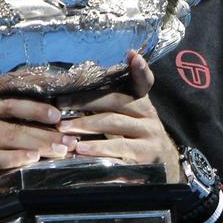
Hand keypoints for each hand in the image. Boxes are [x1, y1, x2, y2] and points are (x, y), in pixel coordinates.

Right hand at [0, 97, 75, 214]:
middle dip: (46, 131)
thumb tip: (40, 143)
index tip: (61, 116)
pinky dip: (15, 158)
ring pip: (9, 137)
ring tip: (60, 151)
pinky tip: (31, 160)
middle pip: (16, 121)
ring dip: (38, 144)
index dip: (38, 108)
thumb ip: (3, 141)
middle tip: (70, 139)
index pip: (12, 103)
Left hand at [57, 52, 182, 183]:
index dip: (140, 70)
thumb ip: (112, 102)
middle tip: (60, 104)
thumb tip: (78, 86)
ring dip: (86, 125)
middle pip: (117, 101)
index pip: (145, 81)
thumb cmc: (135, 138)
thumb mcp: (129, 119)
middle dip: (85, 101)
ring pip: (115, 124)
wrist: (162, 166)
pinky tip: (80, 151)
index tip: (133, 56)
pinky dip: (98, 150)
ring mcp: (150, 136)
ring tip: (63, 127)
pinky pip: (119, 150)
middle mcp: (149, 115)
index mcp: (143, 102)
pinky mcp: (146, 157)